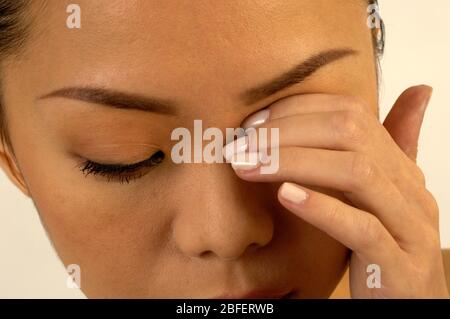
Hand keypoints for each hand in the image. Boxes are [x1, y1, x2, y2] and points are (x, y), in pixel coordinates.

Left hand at [227, 86, 448, 297]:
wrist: (409, 306)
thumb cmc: (381, 248)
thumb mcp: (377, 196)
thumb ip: (381, 151)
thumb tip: (417, 90)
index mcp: (401, 168)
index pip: (351, 114)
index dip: (297, 111)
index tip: (253, 123)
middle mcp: (410, 190)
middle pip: (351, 134)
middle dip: (287, 132)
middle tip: (241, 144)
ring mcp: (409, 227)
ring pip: (356, 174)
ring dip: (293, 162)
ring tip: (248, 165)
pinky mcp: (400, 266)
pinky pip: (362, 229)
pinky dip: (321, 208)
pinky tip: (285, 197)